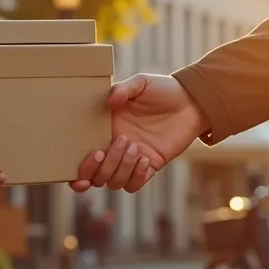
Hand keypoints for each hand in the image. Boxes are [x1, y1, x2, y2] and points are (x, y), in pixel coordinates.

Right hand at [71, 74, 208, 192]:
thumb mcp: (141, 83)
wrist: (190, 101)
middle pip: (96, 176)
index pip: (83, 157)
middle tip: (117, 142)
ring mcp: (131, 159)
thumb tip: (110, 101)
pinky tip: (145, 158)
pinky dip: (136, 176)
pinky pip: (135, 185)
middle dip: (102, 167)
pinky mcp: (150, 166)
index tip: (84, 166)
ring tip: (134, 145)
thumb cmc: (162, 90)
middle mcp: (114, 148)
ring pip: (114, 182)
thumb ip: (123, 89)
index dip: (78, 171)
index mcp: (105, 130)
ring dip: (121, 168)